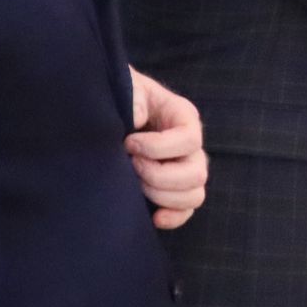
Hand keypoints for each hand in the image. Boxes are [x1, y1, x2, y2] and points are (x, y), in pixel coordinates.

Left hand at [126, 67, 208, 228]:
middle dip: (158, 175)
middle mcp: (191, 146)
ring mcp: (185, 169)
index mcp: (183, 117)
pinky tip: (152, 217)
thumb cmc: (122, 97)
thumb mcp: (128, 89)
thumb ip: (135, 99)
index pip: (189, 139)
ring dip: (162, 196)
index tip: (129, 142)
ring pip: (194, 195)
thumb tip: (138, 120)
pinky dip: (172, 218)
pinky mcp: (173, 190)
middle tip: (131, 165)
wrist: (110, 110)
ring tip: (135, 184)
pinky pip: (185, 211)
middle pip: (197, 173)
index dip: (158, 147)